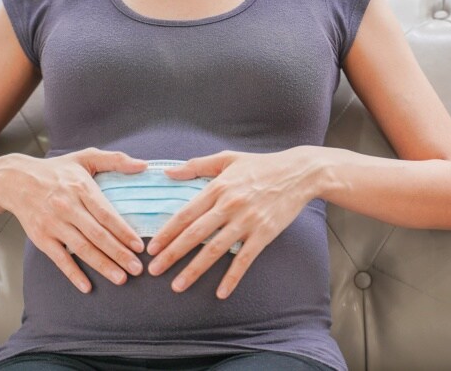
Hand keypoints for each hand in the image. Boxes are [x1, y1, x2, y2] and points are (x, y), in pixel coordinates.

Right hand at [0, 148, 147, 293]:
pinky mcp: (41, 238)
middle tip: (137, 268)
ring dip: (102, 265)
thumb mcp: (86, 157)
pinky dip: (73, 273)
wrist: (16, 180)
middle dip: (119, 254)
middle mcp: (67, 207)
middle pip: (97, 235)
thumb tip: (144, 165)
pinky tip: (87, 286)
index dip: (123, 231)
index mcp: (81, 188)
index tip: (139, 246)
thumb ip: (116, 160)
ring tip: (121, 278)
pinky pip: (59, 259)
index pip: (106, 214)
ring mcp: (53, 224)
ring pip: (82, 249)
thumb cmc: (57, 170)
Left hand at [145, 147, 320, 298]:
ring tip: (178, 285)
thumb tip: (168, 172)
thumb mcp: (227, 159)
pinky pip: (244, 259)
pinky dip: (232, 277)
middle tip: (155, 270)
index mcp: (217, 187)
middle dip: (172, 254)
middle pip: (194, 234)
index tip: (152, 248)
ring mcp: (246, 221)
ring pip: (215, 250)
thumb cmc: (260, 165)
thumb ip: (196, 166)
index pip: (185, 214)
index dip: (167, 232)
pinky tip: (221, 292)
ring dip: (194, 269)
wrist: (298, 173)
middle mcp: (229, 205)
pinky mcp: (264, 234)